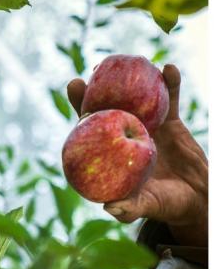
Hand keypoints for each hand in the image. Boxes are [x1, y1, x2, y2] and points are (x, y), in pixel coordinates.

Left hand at [67, 64, 207, 246]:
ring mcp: (146, 126)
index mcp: (109, 153)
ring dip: (134, 79)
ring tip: (132, 60)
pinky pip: (170, 100)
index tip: (73, 88)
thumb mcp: (146, 207)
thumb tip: (110, 208)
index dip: (80, 108)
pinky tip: (169, 69)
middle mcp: (123, 135)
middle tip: (92, 71)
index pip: (89, 128)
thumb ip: (129, 208)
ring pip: (137, 98)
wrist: (196, 199)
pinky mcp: (171, 122)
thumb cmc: (163, 205)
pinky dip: (170, 84)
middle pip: (107, 106)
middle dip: (96, 88)